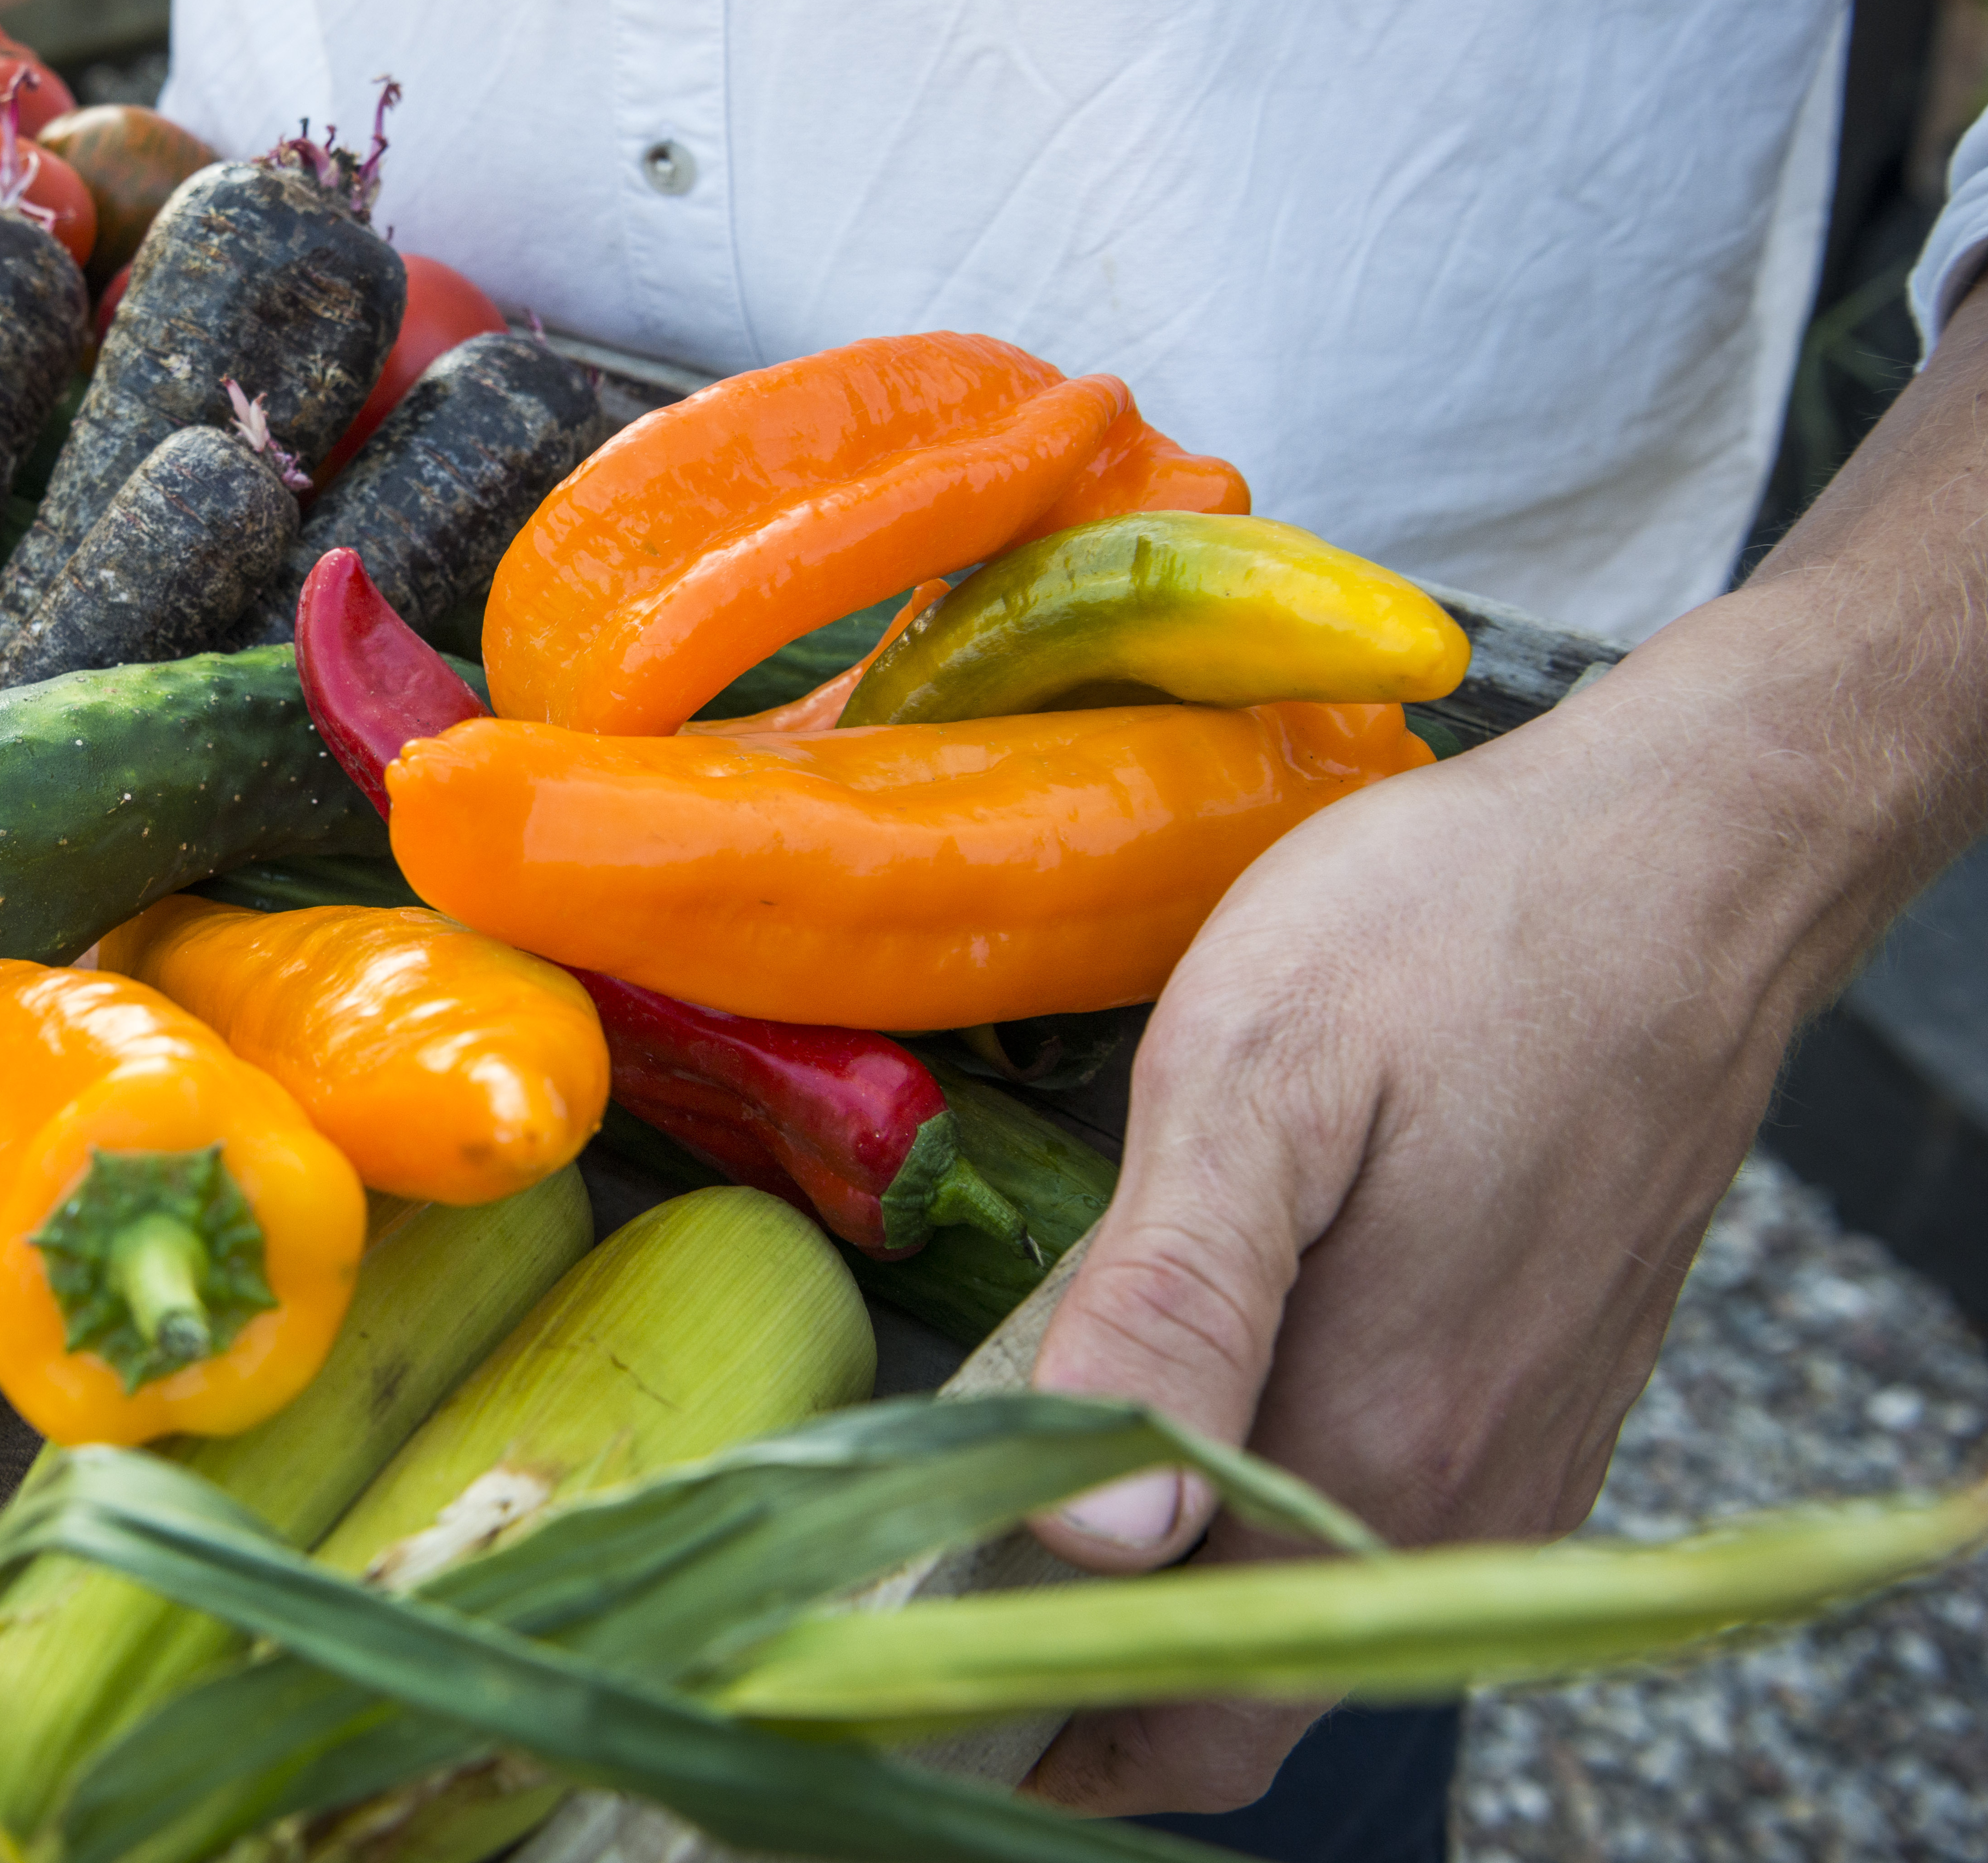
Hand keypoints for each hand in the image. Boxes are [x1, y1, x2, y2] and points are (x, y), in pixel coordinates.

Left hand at [1014, 658, 1804, 1812]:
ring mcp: (1513, 1458)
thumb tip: (1096, 1532)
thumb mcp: (1257, 1075)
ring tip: (1009, 1515)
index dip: (1026, 1707)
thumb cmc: (1447, 937)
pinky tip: (1170, 1437)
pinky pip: (1377, 1535)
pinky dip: (1258, 1535)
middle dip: (1077, 1681)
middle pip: (1235, 1688)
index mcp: (1371, 1444)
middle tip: (924, 1581)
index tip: (901, 1643)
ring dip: (1162, 1607)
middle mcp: (1454, 1495)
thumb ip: (1173, 1304)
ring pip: (1306, 1618)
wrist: (1673, 867)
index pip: (1175, 1700)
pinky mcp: (1536, 1401)